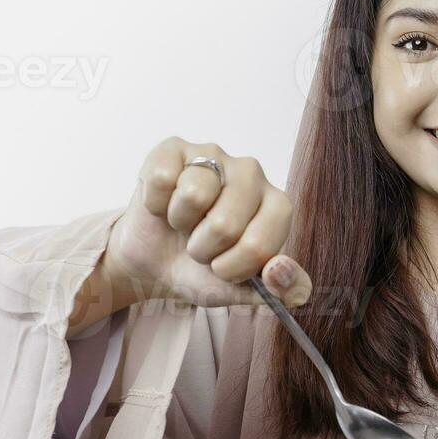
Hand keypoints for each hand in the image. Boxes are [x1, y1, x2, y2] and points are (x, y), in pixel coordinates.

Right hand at [71, 138, 312, 331]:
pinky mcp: (174, 148)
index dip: (233, 268)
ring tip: (184, 223)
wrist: (156, 263)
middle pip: (224, 223)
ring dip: (180, 223)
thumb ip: (281, 289)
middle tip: (200, 244)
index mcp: (277, 206)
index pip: (259, 246)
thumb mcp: (244, 290)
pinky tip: (164, 204)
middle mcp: (252, 173)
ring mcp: (214, 155)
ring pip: (193, 196)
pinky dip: (156, 204)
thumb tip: (280, 271)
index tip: (224, 268)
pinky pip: (163, 179)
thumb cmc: (204, 270)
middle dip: (203, 248)